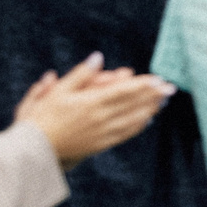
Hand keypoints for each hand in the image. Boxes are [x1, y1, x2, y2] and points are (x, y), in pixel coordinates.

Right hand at [14, 53, 172, 165]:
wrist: (36, 149)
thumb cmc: (41, 117)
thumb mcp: (56, 91)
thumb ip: (80, 75)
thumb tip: (98, 57)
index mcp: (90, 102)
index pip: (124, 91)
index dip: (143, 85)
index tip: (158, 79)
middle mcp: (101, 118)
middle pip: (133, 105)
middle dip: (153, 96)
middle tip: (170, 88)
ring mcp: (103, 132)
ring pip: (133, 120)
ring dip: (150, 109)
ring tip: (163, 101)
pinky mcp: (102, 144)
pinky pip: (125, 133)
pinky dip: (138, 125)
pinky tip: (147, 119)